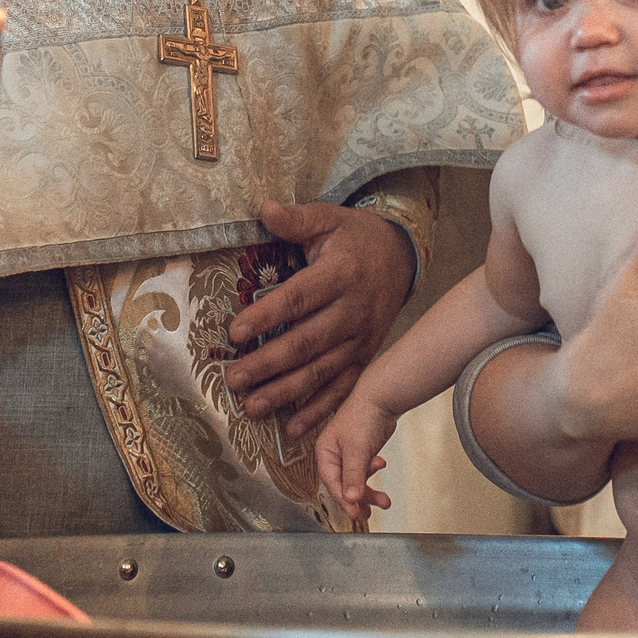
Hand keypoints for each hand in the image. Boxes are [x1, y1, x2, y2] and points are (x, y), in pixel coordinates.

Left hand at [224, 199, 414, 435]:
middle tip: (234, 379)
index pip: (298, 299)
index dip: (267, 315)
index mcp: (341, 274)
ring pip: (322, 371)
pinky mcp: (366, 355)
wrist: (402, 255)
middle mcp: (353, 310)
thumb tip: (264, 208)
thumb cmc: (355, 237)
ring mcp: (362, 337)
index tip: (235, 332)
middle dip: (268, 364)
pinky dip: (320, 410)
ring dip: (287, 392)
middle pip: (307, 342)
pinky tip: (293, 428)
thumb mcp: (329, 218)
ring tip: (253, 406)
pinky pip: (343, 387)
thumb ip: (296, 219)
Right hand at [315, 389, 398, 521]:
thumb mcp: (357, 449)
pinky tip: (382, 464)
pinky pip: (365, 473)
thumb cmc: (363, 416)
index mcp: (325, 452)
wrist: (382, 398)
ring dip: (370, 491)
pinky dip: (373, 474)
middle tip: (367, 512)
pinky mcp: (362, 454)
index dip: (343, 499)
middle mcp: (334, 455)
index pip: (331, 482)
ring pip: (356, 482)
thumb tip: (350, 500)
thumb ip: (353, 476)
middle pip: (343, 486)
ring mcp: (348, 456)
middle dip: (358, 499)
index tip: (355, 511)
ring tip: (385, 501)